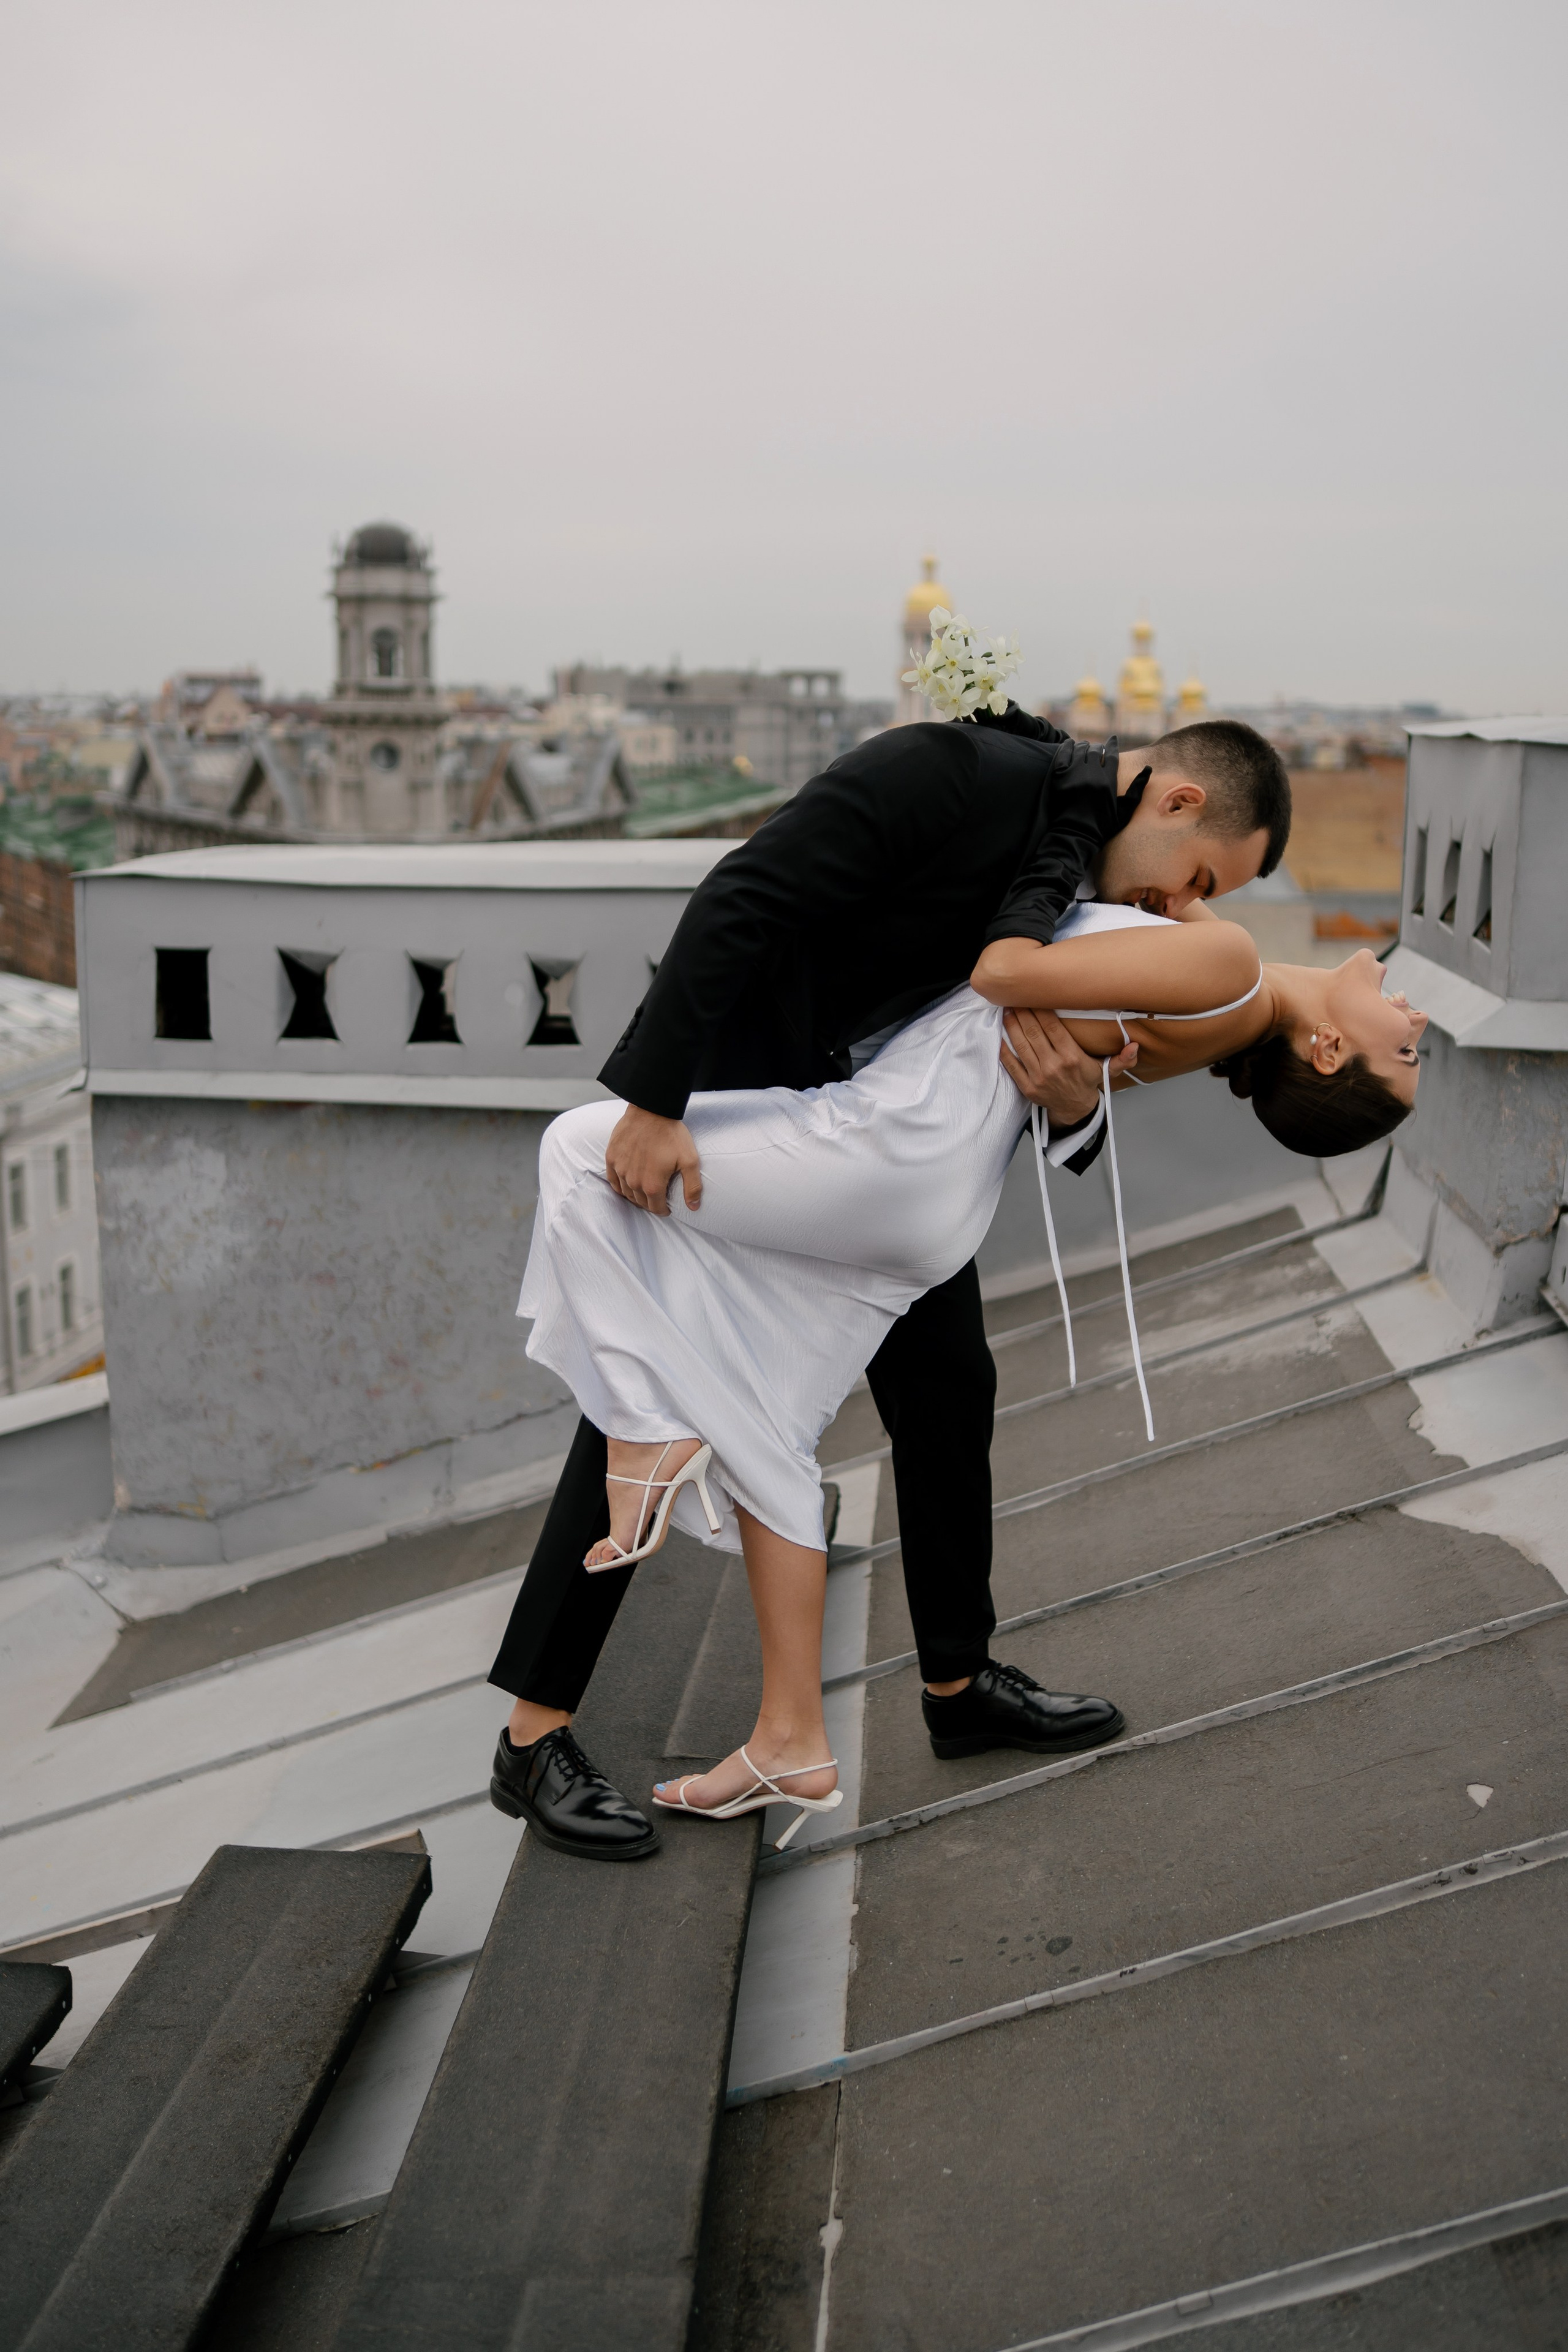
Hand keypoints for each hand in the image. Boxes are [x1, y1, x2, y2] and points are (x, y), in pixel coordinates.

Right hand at [604, 1105, 701, 1214]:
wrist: (652, 1110)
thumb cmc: (672, 1134)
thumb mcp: (690, 1160)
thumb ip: (692, 1186)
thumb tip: (693, 1207)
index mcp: (652, 1185)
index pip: (656, 1208)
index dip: (663, 1210)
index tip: (667, 1207)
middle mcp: (633, 1181)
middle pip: (640, 1202)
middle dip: (650, 1203)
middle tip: (657, 1199)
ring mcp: (620, 1170)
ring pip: (626, 1193)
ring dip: (635, 1196)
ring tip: (644, 1192)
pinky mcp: (611, 1158)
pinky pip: (613, 1180)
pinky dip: (620, 1186)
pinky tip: (627, 1184)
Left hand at [1000, 1008, 1137, 1121]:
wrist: (1075, 1109)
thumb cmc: (1087, 1083)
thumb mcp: (1107, 1070)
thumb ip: (1122, 1058)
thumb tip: (1135, 1046)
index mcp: (1072, 1057)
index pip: (1052, 1027)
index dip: (1040, 1010)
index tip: (1033, 996)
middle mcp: (1053, 1066)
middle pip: (1034, 1032)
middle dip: (1023, 1012)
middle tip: (1015, 997)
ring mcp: (1038, 1077)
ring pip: (1021, 1045)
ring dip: (1011, 1025)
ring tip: (1007, 1009)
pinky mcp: (1026, 1086)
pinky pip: (1011, 1064)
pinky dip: (1004, 1049)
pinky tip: (999, 1034)